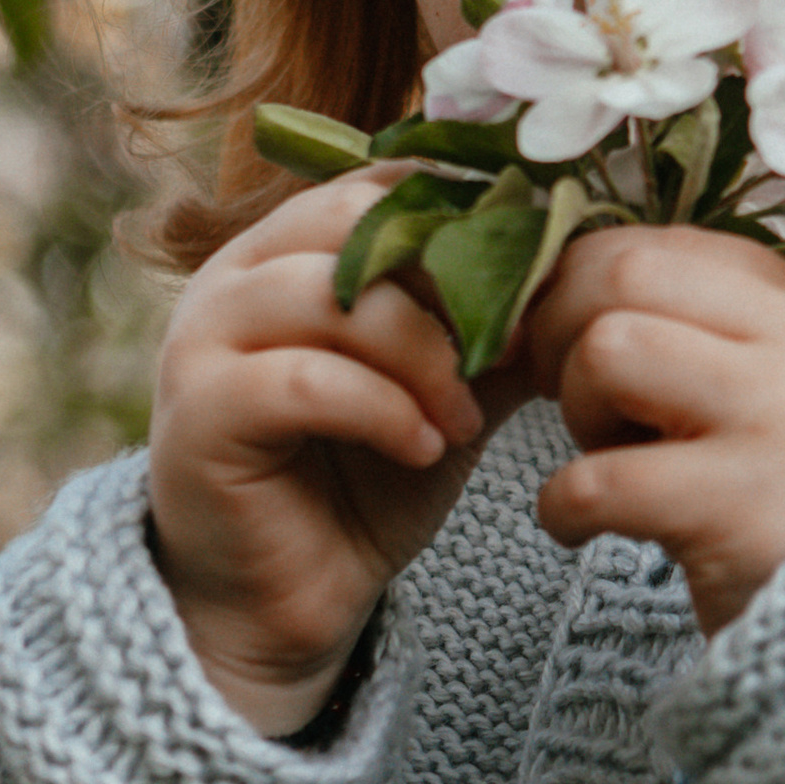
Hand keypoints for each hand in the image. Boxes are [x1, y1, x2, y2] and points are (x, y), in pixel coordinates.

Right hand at [148, 174, 510, 733]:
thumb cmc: (362, 483)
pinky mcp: (202, 411)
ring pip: (333, 296)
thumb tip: (582, 268)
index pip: (381, 183)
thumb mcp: (448, 388)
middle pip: (354, 220)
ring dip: (424, 355)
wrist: (288, 600)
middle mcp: (236, 273)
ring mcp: (205, 336)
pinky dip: (383, 409)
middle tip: (512, 343)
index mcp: (291, 248)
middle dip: (451, 279)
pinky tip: (425, 447)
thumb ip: (495, 325)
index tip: (537, 271)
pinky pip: (306, 380)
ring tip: (466, 417)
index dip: (468, 218)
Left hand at [521, 228, 784, 635]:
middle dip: (557, 328)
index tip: (563, 338)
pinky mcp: (741, 515)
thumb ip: (708, 330)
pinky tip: (580, 527)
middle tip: (560, 391)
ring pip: (609, 349)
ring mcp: (773, 427)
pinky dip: (561, 505)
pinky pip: (600, 480)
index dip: (578, 282)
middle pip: (622, 274)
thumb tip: (566, 288)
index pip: (658, 244)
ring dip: (575, 408)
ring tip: (606, 456)